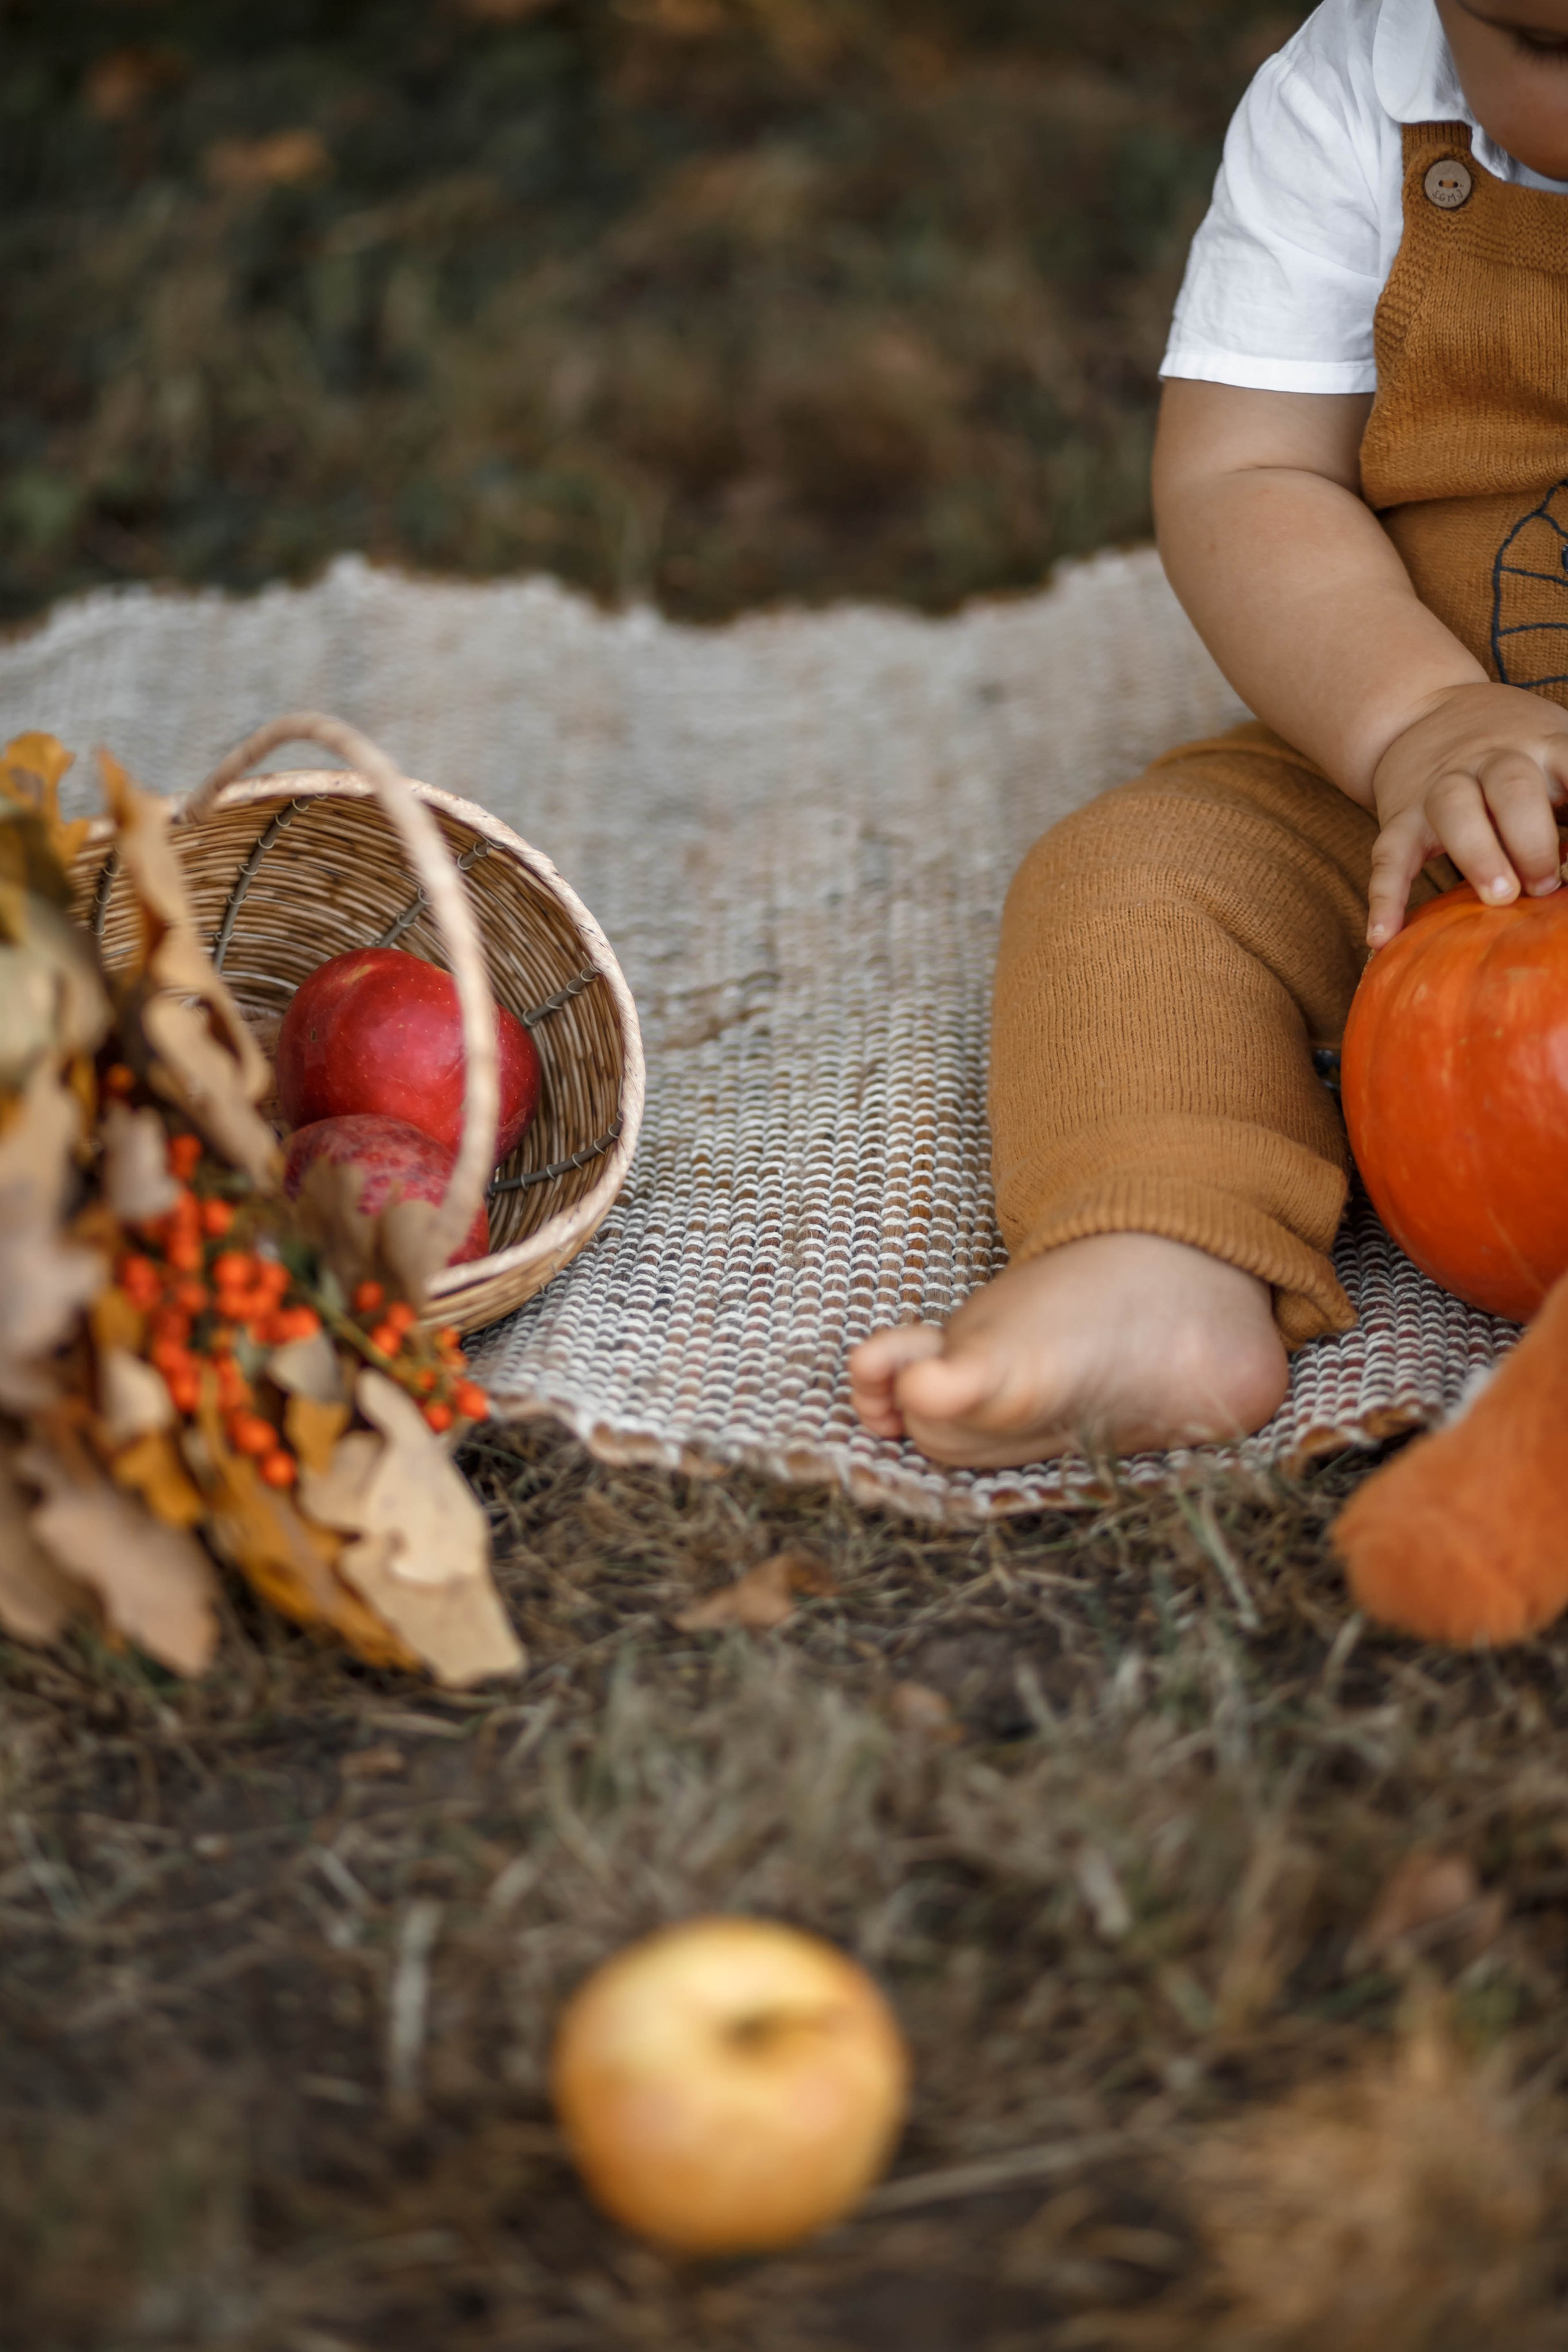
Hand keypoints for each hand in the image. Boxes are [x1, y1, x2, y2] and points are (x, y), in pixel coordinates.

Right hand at [1368, 682, 1567, 944]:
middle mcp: (1493, 759)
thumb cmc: (1516, 750)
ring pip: (1454, 810)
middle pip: (1513, 789)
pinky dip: (1385, 897)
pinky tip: (1383, 935)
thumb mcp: (1557, 753)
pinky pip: (1389, 856)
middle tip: (1544, 886)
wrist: (1425, 708)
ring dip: (1478, 856)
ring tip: (1499, 897)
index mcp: (1545, 745)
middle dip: (1532, 842)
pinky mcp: (1400, 816)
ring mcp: (1442, 786)